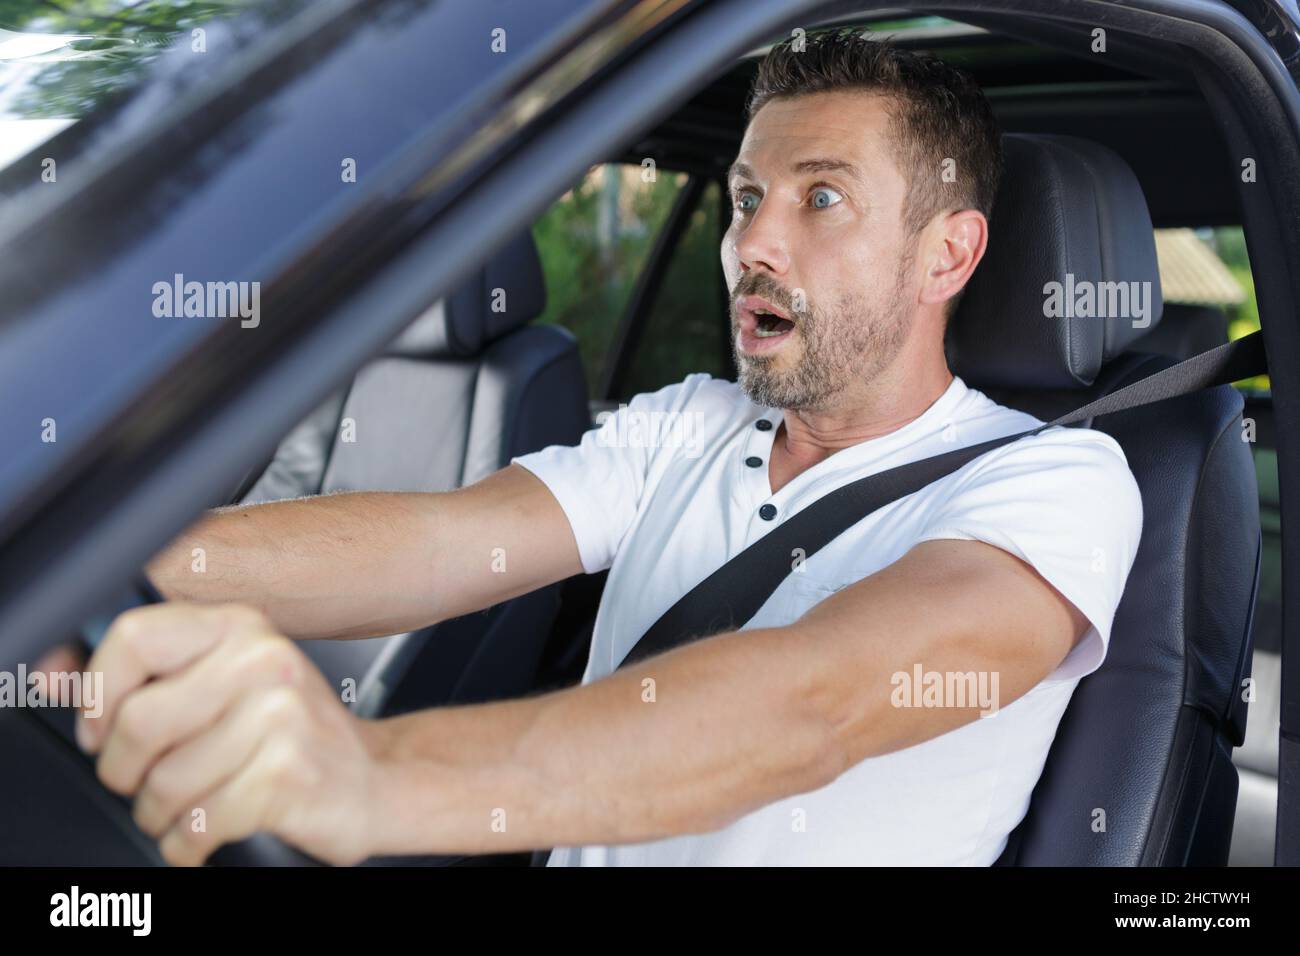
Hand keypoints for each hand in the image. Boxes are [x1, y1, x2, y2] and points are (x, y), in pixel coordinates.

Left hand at [77, 603, 387, 865]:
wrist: (373, 778)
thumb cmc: (293, 735)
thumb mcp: (232, 682)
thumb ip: (155, 674)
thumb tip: (60, 677)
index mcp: (241, 628)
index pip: (135, 638)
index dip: (99, 694)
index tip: (100, 729)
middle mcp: (264, 660)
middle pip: (139, 721)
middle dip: (126, 772)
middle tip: (147, 782)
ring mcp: (279, 716)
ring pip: (164, 783)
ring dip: (164, 816)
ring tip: (192, 808)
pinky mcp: (285, 773)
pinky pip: (198, 822)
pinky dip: (192, 843)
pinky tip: (213, 830)